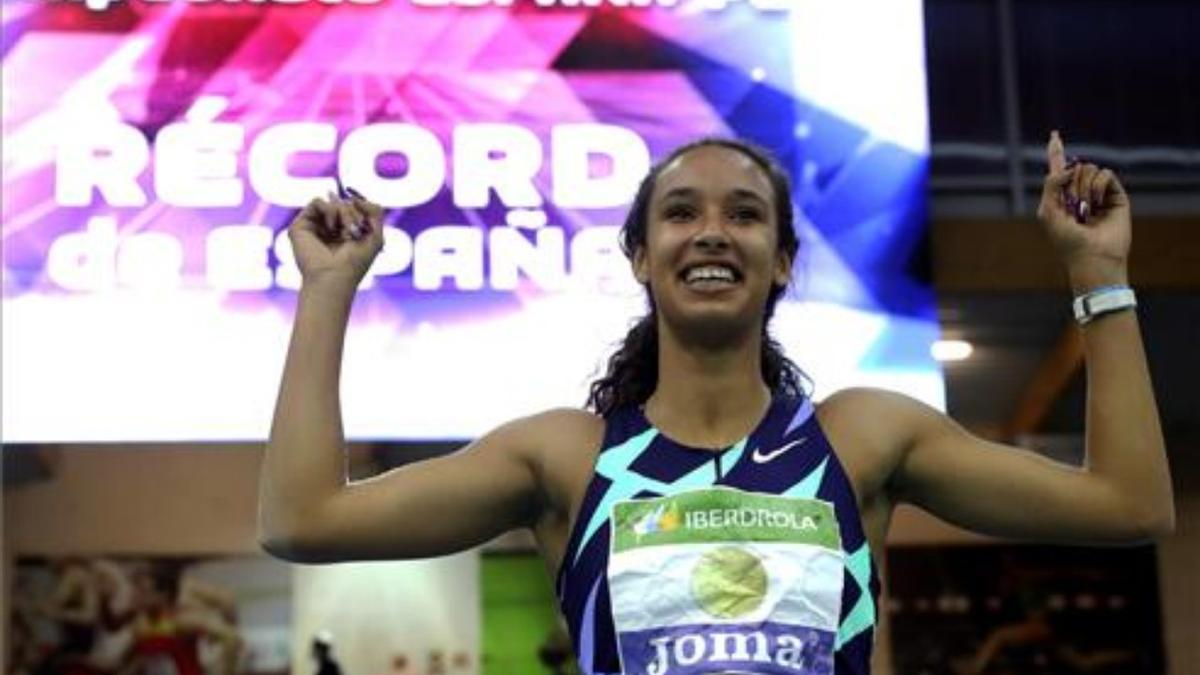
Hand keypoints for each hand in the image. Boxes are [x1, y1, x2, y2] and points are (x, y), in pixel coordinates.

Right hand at [288, 190, 383, 288]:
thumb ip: (375, 211)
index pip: (355, 207)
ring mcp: (314, 227)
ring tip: (346, 231)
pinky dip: (330, 210)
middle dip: (355, 213)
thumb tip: (354, 197)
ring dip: (344, 212)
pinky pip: (318, 201)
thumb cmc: (355, 263)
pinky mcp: (301, 225)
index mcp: (345, 232)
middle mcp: (328, 229)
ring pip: (332, 201)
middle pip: (345, 202)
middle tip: (355, 230)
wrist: (335, 277)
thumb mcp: (376, 236)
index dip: (362, 210)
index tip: (364, 225)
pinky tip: (332, 227)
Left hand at [1036, 131, 1131, 290]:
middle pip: (1075, 167)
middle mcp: (1080, 191)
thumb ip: (1051, 184)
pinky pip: (1106, 174)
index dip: (1056, 152)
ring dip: (1084, 187)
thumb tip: (1068, 167)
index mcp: (1060, 195)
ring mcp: (1098, 192)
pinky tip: (1098, 203)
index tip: (1055, 134)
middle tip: (1074, 207)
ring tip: (1087, 209)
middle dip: (1071, 184)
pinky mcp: (1115, 195)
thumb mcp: (1048, 211)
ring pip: (1089, 168)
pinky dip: (1099, 186)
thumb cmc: (1066, 239)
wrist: (1092, 256)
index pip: (1058, 168)